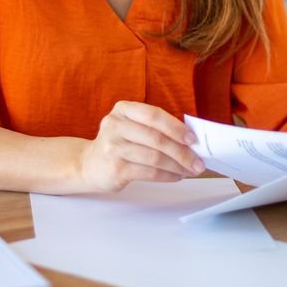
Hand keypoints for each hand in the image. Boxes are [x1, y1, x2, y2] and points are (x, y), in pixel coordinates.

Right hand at [77, 101, 204, 191]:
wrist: (88, 164)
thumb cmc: (119, 144)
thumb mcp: (132, 127)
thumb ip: (156, 128)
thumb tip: (191, 141)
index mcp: (123, 109)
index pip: (154, 115)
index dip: (176, 127)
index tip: (193, 139)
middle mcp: (115, 125)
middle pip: (156, 138)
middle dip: (182, 152)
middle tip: (198, 162)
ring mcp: (113, 147)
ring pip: (154, 157)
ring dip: (177, 166)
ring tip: (190, 170)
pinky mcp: (115, 168)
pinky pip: (149, 173)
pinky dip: (167, 176)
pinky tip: (176, 176)